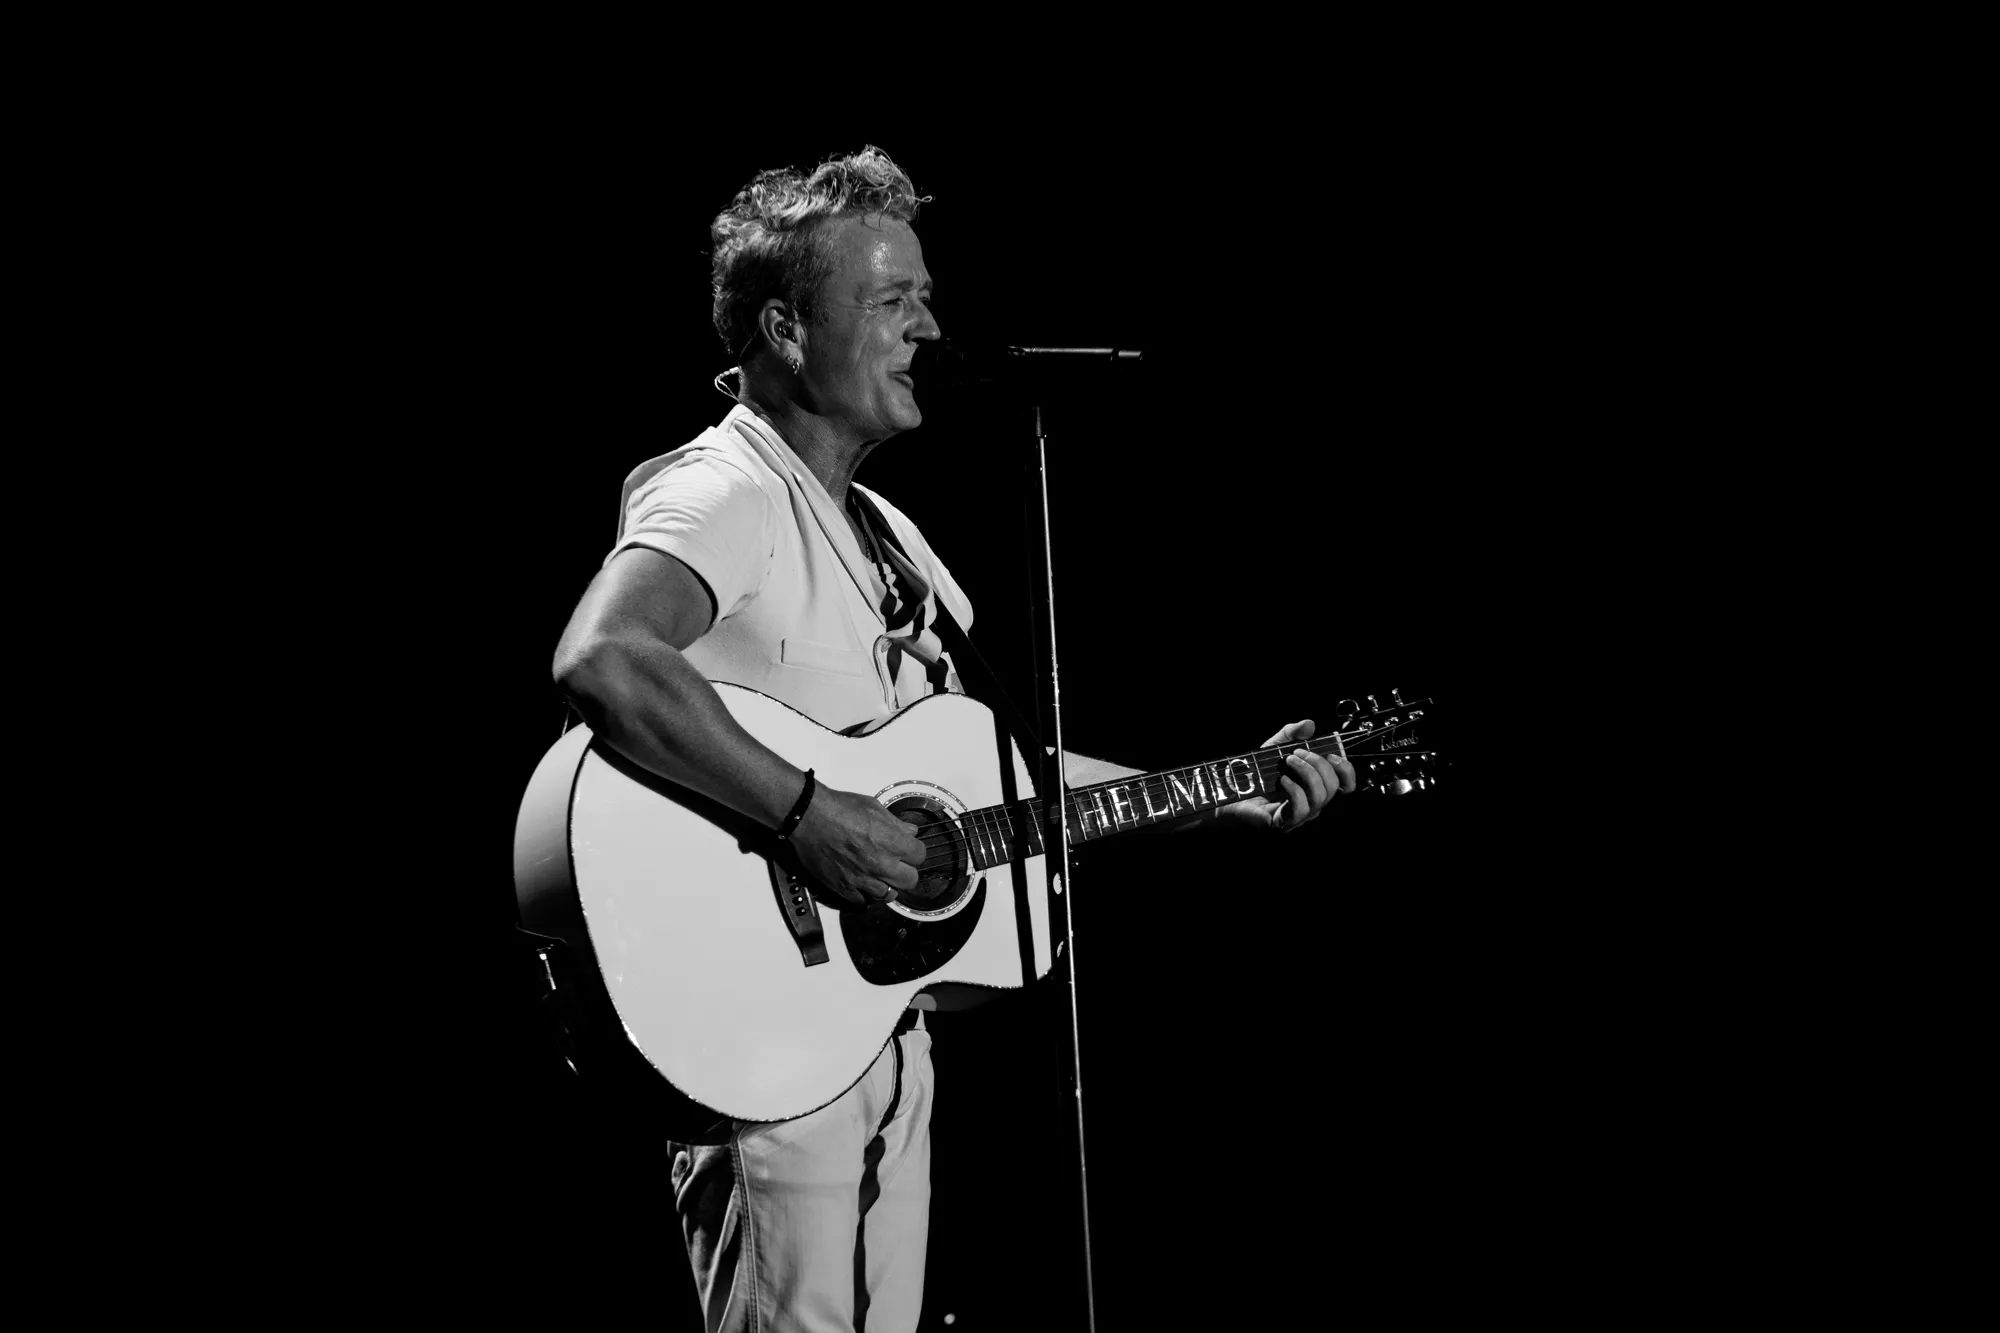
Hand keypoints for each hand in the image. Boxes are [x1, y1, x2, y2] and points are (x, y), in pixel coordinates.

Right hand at [786, 784, 928, 907]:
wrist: (809, 817)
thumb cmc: (839, 808)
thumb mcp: (874, 806)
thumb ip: (895, 823)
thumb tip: (910, 831)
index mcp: (892, 842)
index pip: (920, 856)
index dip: (914, 851)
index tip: (908, 849)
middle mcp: (881, 864)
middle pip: (910, 880)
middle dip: (906, 871)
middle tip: (897, 864)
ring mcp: (862, 879)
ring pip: (889, 895)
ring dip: (887, 885)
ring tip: (879, 876)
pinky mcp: (844, 887)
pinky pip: (862, 901)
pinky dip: (864, 894)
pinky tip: (862, 884)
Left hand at [1217, 719, 1353, 832]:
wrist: (1228, 794)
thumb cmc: (1254, 774)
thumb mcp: (1274, 747)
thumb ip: (1292, 734)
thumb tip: (1309, 724)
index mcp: (1315, 787)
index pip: (1345, 785)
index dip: (1346, 770)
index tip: (1332, 754)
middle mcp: (1312, 803)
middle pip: (1333, 787)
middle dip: (1319, 764)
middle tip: (1297, 753)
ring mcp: (1299, 816)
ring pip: (1320, 798)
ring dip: (1307, 774)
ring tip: (1288, 761)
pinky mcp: (1284, 823)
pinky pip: (1301, 808)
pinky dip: (1295, 790)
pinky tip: (1282, 780)